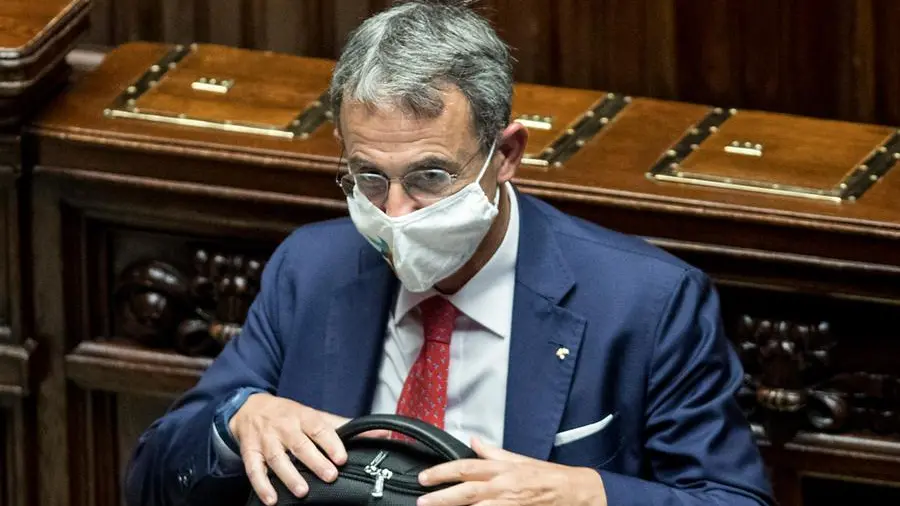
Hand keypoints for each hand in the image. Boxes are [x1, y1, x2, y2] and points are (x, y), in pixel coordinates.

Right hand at [228, 393, 388, 504]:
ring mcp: (266, 440)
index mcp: (303, 417)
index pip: (319, 428)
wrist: (250, 408)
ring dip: (289, 476)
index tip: (342, 457)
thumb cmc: (289, 415)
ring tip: (303, 491)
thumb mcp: (315, 416)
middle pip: (300, 445)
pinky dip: (262, 485)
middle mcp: (285, 428)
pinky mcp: (251, 452)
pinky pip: (254, 469)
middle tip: (330, 476)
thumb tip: (379, 433)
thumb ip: (345, 426)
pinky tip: (272, 499)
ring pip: (277, 458)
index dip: (331, 442)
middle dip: (315, 461)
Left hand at [417, 437, 606, 505]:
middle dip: (442, 495)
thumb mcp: (520, 460)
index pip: (466, 467)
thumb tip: (473, 441)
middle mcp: (503, 484)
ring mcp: (509, 502)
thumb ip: (494, 453)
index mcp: (502, 468)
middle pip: (467, 489)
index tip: (424, 477)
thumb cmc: (548, 476)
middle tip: (421, 499)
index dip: (442, 472)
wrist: (575, 491)